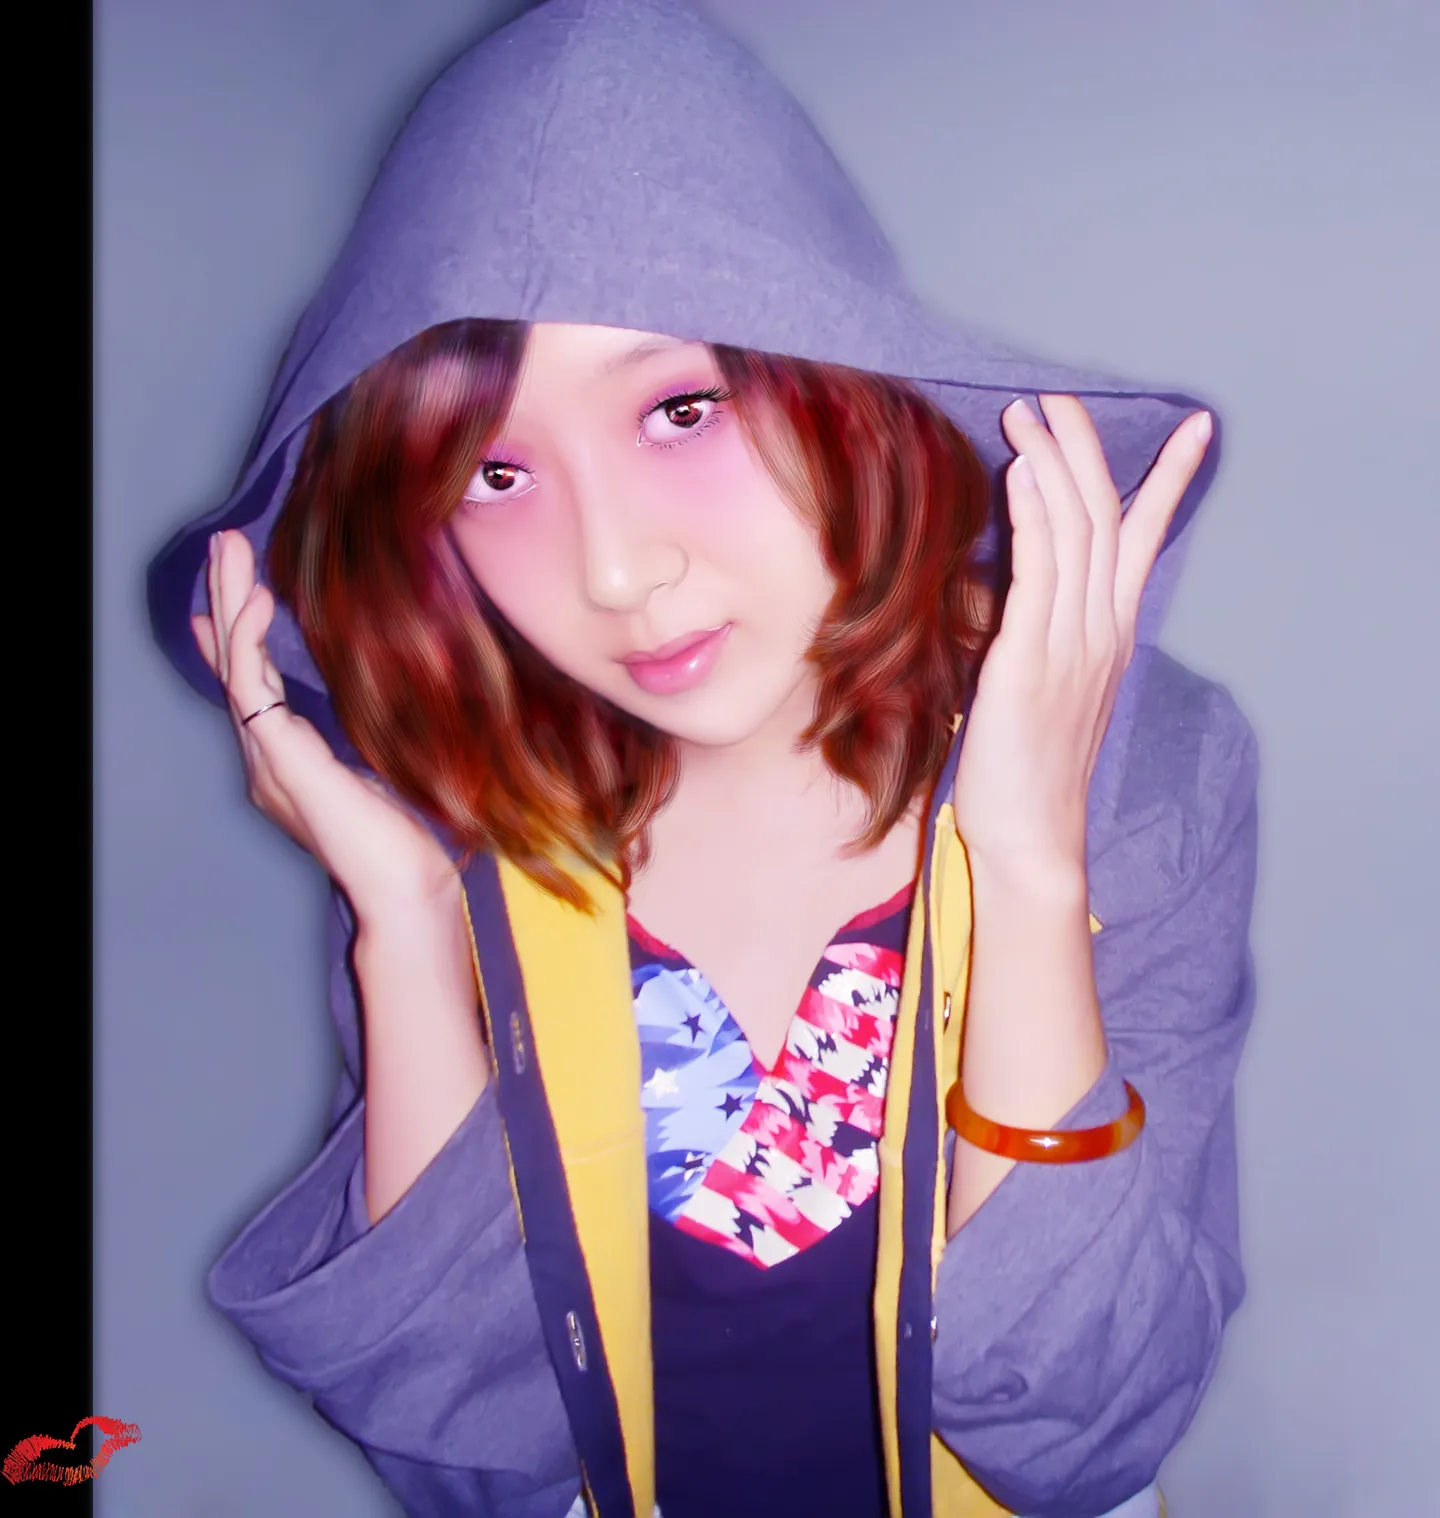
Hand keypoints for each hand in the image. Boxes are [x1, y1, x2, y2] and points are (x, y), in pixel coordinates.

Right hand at [192, 530, 460, 929]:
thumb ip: (368, 745)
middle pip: (236, 667)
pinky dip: (250, 640)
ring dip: (230, 602)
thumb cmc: (408, 845)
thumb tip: (382, 709)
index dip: (238, 641)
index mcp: (290, 765)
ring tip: (228, 549)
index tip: (232, 599)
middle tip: (222, 548)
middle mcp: (268, 761)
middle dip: (227, 603)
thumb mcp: (384, 776)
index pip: (254, 690)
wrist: (404, 889)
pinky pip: (251, 688)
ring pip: (235, 667)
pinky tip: (260, 600)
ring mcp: (268, 761)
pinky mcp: (281, 760)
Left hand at [952, 395, 1211, 887]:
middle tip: (1061, 397)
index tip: (1196, 428)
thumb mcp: (1045, 689)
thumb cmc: (1028, 771)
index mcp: (1109, 636)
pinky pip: (1039, 575)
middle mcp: (1100, 632)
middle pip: (1106, 519)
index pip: (1142, 540)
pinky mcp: (1029, 663)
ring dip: (1053, 465)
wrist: (1032, 840)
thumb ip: (1045, 636)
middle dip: (1086, 451)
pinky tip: (1023, 474)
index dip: (1169, 480)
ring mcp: (1070, 645)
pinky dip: (1035, 517)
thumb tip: (1021, 601)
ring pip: (1075, 534)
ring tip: (1030, 413)